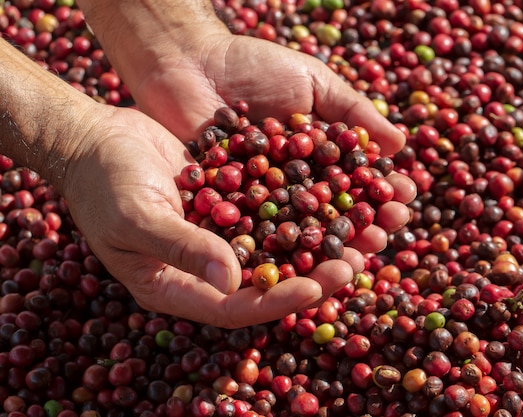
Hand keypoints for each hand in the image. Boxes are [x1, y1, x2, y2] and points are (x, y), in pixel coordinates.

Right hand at [62, 105, 361, 327]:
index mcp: (178, 285)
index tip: (319, 287)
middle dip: (312, 272)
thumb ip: (183, 248)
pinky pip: (270, 206)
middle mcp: (205, 265)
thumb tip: (233, 281)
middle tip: (357, 261)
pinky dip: (299, 202)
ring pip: (276, 244)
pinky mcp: (229, 199)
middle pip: (266, 279)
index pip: (236, 305)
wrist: (93, 138)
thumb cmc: (101, 183)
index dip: (278, 299)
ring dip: (316, 238)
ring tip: (360, 229)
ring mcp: (220, 231)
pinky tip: (334, 190)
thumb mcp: (136, 217)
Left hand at [132, 32, 416, 250]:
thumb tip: (400, 142)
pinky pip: (254, 233)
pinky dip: (276, 249)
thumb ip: (353, 110)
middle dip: (361, 226)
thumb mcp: (311, 81)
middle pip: (333, 212)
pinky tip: (300, 262)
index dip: (381, 192)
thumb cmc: (254, 67)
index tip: (404, 200)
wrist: (189, 64)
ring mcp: (262, 200)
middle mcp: (294, 183)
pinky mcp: (228, 210)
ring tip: (352, 257)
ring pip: (299, 230)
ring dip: (326, 247)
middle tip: (381, 236)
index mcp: (318, 155)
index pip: (356, 180)